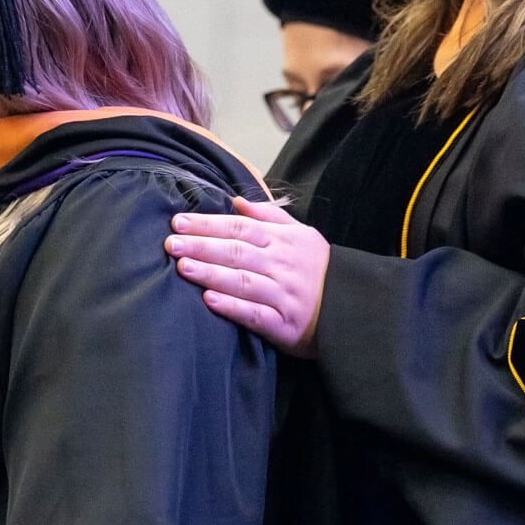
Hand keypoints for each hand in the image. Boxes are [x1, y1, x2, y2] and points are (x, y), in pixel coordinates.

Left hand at [167, 197, 327, 357]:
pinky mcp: (284, 325)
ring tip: (184, 268)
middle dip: (202, 246)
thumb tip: (237, 200)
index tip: (179, 221)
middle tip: (172, 243)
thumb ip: (270, 216)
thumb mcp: (302, 234)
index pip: (241, 227)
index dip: (209, 224)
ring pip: (243, 282)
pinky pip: (255, 314)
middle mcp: (282, 265)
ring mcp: (283, 295)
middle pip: (237, 252)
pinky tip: (209, 300)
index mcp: (283, 241)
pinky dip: (232, 307)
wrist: (352, 307)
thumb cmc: (319, 269)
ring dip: (211, 274)